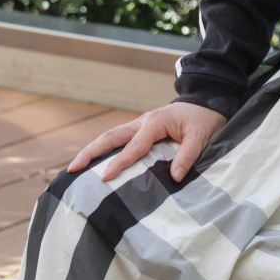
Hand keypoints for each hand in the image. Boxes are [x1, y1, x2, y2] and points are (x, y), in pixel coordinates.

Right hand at [67, 101, 226, 184]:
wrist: (207, 102)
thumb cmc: (205, 120)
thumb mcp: (202, 136)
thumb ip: (188, 155)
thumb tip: (175, 177)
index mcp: (155, 122)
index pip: (134, 146)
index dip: (120, 162)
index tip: (105, 177)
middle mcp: (142, 122)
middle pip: (110, 137)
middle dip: (90, 152)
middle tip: (72, 169)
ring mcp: (139, 125)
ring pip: (110, 137)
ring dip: (92, 151)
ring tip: (75, 168)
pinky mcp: (141, 131)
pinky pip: (119, 140)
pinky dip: (104, 151)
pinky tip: (95, 164)